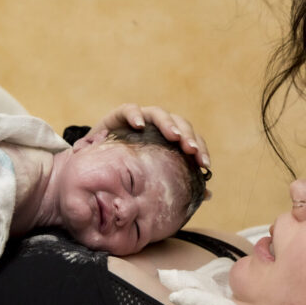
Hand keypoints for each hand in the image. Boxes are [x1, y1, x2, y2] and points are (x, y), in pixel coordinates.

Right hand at [92, 103, 210, 170]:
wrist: (96, 162)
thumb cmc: (128, 170)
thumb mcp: (150, 176)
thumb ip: (176, 181)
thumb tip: (208, 195)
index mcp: (169, 140)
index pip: (190, 139)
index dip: (199, 150)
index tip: (205, 165)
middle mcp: (157, 126)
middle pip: (178, 124)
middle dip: (187, 135)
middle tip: (191, 149)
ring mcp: (140, 118)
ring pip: (158, 114)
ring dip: (168, 124)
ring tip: (174, 136)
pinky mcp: (119, 115)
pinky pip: (128, 110)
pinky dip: (135, 115)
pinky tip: (139, 125)